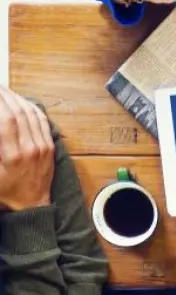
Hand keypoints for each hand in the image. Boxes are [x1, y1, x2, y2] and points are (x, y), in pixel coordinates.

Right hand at [0, 88, 53, 211]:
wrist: (31, 205)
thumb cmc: (5, 190)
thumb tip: (0, 127)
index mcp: (12, 155)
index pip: (5, 119)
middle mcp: (30, 148)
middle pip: (18, 113)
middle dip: (4, 95)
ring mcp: (43, 147)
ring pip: (31, 114)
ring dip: (17, 98)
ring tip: (4, 89)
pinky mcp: (50, 148)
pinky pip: (42, 122)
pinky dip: (31, 107)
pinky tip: (21, 100)